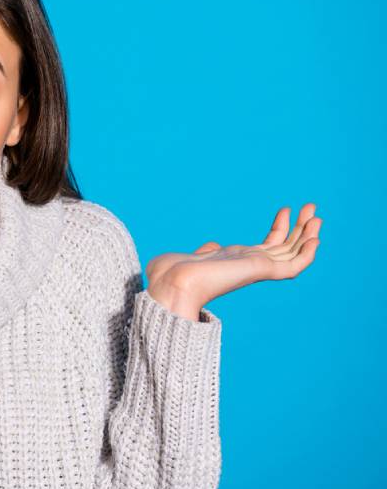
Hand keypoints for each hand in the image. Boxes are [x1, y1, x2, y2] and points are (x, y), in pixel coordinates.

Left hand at [146, 203, 322, 320]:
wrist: (172, 281)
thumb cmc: (174, 272)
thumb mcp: (195, 255)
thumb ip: (209, 251)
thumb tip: (212, 246)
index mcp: (236, 262)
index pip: (267, 246)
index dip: (280, 228)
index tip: (286, 210)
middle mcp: (248, 266)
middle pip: (284, 247)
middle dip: (299, 228)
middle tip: (311, 207)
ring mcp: (255, 270)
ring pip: (290, 254)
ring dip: (307, 236)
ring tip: (317, 216)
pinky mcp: (259, 272)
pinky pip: (292, 267)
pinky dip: (305, 255)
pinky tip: (314, 239)